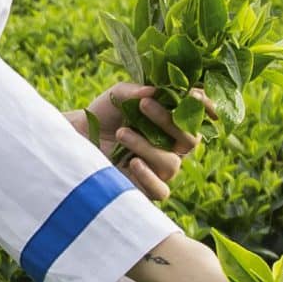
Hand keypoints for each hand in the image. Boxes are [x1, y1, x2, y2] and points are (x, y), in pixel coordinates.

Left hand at [75, 79, 198, 207]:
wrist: (79, 136)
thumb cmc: (105, 113)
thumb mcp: (118, 96)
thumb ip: (135, 91)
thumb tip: (153, 91)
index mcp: (174, 122)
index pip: (199, 115)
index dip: (203, 105)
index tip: (192, 92)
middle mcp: (173, 147)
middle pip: (189, 140)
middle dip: (168, 121)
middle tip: (143, 105)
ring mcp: (161, 169)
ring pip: (172, 164)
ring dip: (147, 146)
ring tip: (121, 133)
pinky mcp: (147, 188)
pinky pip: (161, 190)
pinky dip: (149, 177)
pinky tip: (132, 163)